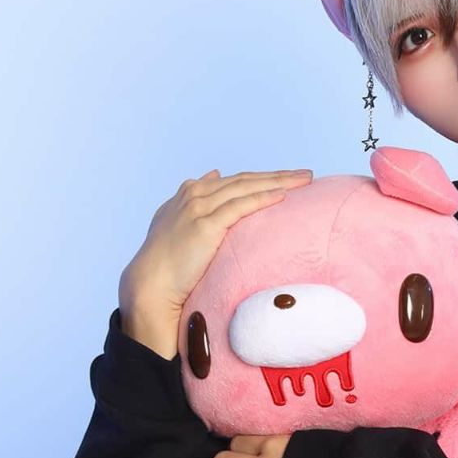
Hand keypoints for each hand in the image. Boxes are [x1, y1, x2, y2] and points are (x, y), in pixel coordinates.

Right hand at [119, 167, 314, 354]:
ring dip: (278, 181)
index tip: (284, 178)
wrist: (151, 283)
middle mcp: (195, 196)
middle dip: (277, 175)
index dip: (260, 178)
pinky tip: (283, 194)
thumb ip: (194, 201)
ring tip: (305, 179)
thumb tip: (215, 176)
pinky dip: (262, 198)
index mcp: (189, 194)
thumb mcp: (177, 224)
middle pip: (245, 180)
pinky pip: (240, 206)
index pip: (233, 181)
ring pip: (246, 188)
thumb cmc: (166, 264)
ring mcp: (200, 208)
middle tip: (306, 174)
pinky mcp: (206, 225)